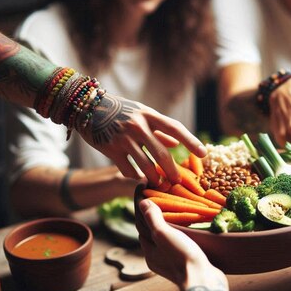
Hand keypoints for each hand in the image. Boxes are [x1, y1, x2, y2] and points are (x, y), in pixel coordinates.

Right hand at [78, 93, 206, 184]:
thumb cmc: (120, 110)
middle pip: (162, 154)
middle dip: (172, 171)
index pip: (175, 128)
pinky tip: (139, 178)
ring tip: (159, 183)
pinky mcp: (110, 149)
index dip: (191, 141)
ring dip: (154, 178)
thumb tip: (176, 143)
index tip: (203, 154)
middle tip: (177, 181)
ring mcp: (124, 138)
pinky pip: (128, 170)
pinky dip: (136, 176)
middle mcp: (138, 126)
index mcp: (149, 115)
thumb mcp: (140, 114)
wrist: (87, 106)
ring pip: (146, 166)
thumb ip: (159, 129)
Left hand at [134, 184, 219, 286]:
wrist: (204, 281)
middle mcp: (158, 258)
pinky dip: (182, 234)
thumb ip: (153, 219)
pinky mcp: (187, 264)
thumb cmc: (182, 257)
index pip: (142, 225)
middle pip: (154, 232)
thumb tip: (143, 202)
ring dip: (171, 225)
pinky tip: (191, 228)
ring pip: (168, 239)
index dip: (144, 209)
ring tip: (179, 210)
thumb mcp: (164, 234)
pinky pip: (180, 244)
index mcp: (149, 251)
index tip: (149, 192)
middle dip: (157, 216)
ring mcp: (173, 262)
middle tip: (164, 197)